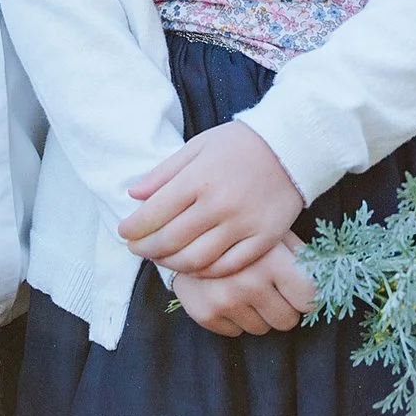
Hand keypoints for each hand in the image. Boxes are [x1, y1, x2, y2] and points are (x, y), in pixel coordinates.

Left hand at [119, 120, 304, 279]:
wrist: (292, 146)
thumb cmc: (239, 144)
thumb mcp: (197, 146)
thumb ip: (164, 173)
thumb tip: (133, 195)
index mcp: (198, 179)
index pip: (154, 214)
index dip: (133, 228)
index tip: (123, 232)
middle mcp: (219, 204)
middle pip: (171, 241)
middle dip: (146, 249)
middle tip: (136, 249)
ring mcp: (243, 225)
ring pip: (197, 260)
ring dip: (172, 264)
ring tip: (161, 258)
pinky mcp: (264, 239)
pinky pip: (227, 266)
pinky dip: (205, 271)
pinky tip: (194, 265)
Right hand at [168, 236, 316, 336]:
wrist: (179, 230)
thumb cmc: (239, 230)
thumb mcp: (273, 231)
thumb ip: (300, 254)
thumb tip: (327, 279)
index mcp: (272, 260)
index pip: (309, 299)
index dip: (305, 294)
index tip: (297, 286)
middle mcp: (249, 283)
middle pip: (288, 321)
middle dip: (283, 306)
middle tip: (269, 286)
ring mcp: (225, 301)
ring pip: (263, 329)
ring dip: (258, 313)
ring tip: (245, 286)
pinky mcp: (205, 314)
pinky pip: (236, 332)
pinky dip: (235, 318)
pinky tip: (226, 293)